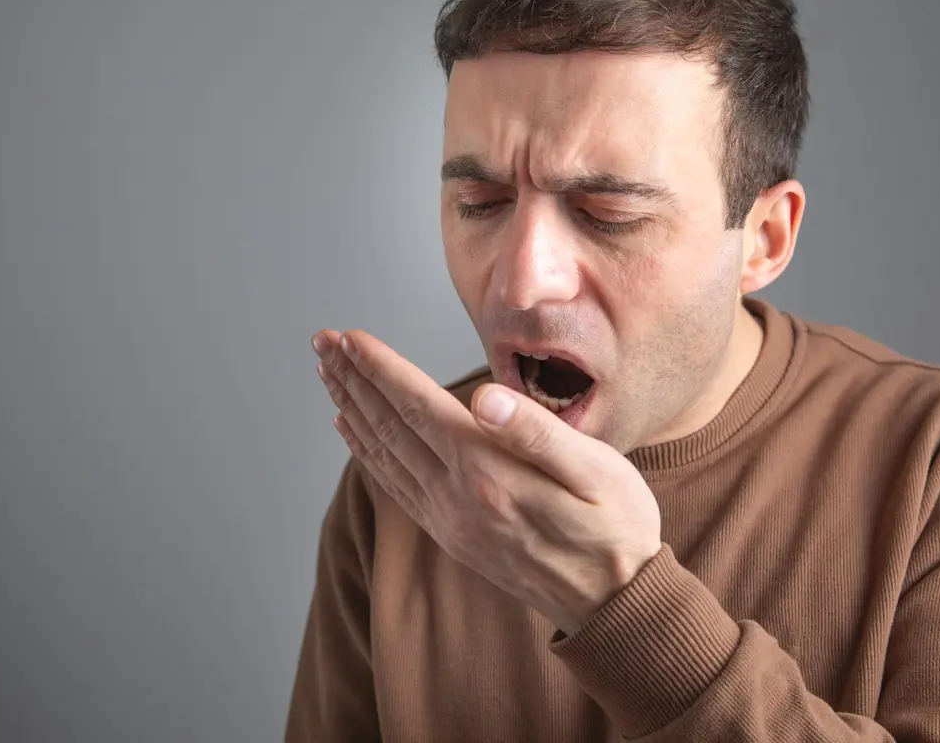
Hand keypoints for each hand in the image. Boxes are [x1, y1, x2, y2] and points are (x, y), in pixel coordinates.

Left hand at [311, 329, 662, 633]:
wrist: (615, 603)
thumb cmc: (617, 526)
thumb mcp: (597, 471)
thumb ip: (538, 433)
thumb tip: (485, 398)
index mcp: (489, 472)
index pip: (420, 407)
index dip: (381, 368)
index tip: (348, 336)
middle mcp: (458, 498)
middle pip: (390, 427)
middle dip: (354, 379)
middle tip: (322, 341)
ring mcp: (451, 520)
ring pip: (385, 455)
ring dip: (353, 409)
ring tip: (328, 374)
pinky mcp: (453, 535)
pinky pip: (395, 486)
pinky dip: (367, 453)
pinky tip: (354, 432)